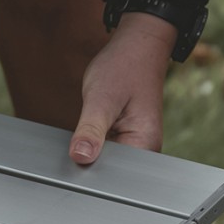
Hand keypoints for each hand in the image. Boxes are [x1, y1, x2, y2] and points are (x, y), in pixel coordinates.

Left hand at [68, 12, 177, 163]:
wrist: (135, 48)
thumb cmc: (124, 67)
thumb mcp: (101, 98)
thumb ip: (90, 129)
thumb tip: (80, 157)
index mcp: (145, 144)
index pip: (115, 175)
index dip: (92, 170)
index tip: (78, 156)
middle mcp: (145, 150)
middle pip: (111, 172)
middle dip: (91, 162)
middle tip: (80, 139)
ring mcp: (136, 147)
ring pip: (107, 164)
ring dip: (92, 154)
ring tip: (89, 133)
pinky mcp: (126, 142)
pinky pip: (106, 154)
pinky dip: (94, 146)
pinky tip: (91, 133)